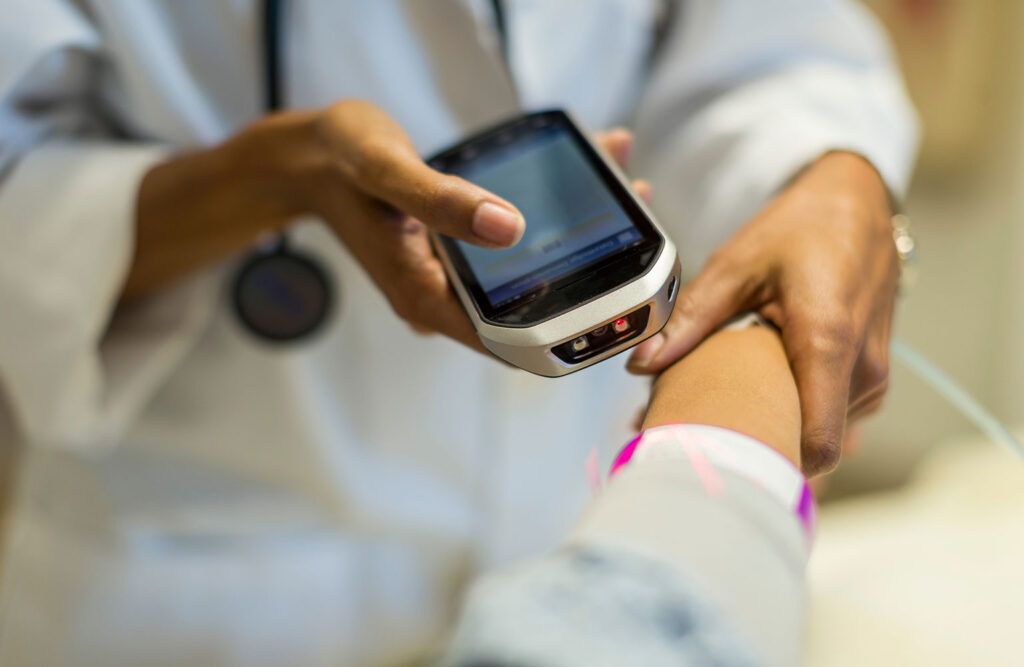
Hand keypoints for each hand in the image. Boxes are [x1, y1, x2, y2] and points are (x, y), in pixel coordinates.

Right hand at [286, 101, 647, 350]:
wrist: (306, 159)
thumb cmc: (340, 160)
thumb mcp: (387, 170)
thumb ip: (443, 201)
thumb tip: (510, 228)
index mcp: (424, 294)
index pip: (510, 343)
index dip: (567, 339)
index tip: (618, 313)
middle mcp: (443, 297)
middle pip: (530, 312)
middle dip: (587, 283)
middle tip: (640, 239)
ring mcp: (451, 279)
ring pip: (528, 279)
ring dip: (577, 246)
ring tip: (626, 197)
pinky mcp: (457, 255)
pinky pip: (514, 251)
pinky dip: (551, 223)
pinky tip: (584, 178)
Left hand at [627, 152, 897, 475]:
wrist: (858, 204)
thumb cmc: (801, 228)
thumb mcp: (736, 265)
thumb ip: (690, 318)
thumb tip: (640, 362)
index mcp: (827, 341)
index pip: (815, 444)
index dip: (767, 461)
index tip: (720, 457)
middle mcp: (862, 369)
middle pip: (808, 443)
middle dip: (756, 441)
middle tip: (700, 428)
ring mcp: (874, 377)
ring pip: (820, 432)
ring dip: (775, 423)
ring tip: (728, 400)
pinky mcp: (873, 378)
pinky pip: (833, 415)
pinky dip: (796, 410)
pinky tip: (762, 386)